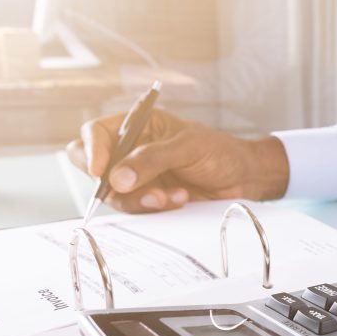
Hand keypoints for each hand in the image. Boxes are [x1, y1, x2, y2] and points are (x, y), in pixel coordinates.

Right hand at [66, 109, 289, 212]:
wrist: (245, 179)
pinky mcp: (150, 199)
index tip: (98, 171)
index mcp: (137, 126)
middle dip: (107, 183)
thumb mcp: (187, 146)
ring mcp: (139, 178)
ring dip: (140, 199)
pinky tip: (181, 199)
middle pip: (93, 167)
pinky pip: (137, 209)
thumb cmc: (219, 152)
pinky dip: (155, 207)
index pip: (96, 133)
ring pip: (114, 194)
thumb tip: (116, 178)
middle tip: (126, 190)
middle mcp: (131, 151)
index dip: (91, 151)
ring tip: (171, 197)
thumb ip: (151, 159)